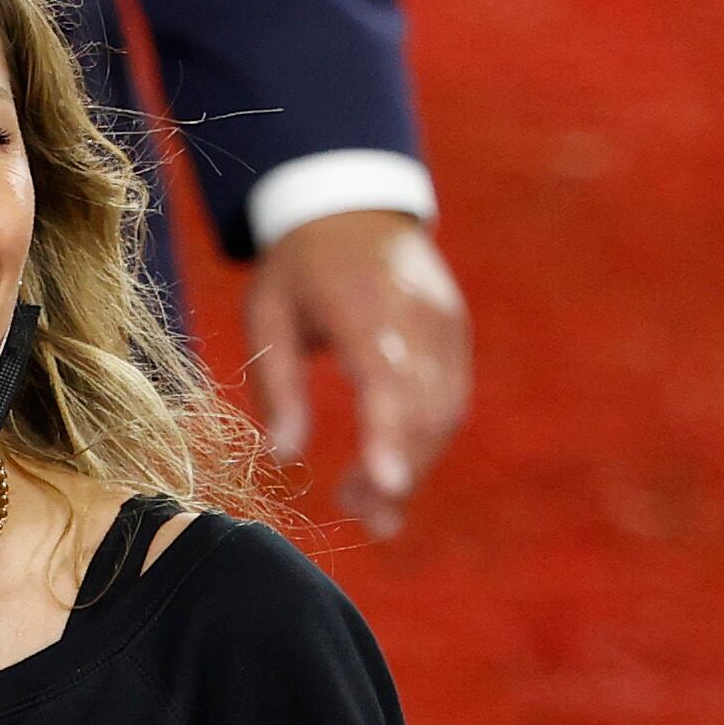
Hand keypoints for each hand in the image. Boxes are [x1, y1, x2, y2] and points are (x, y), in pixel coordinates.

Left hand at [246, 210, 471, 535]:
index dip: (389, 434)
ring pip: (444, 411)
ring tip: (368, 508)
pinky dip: (425, 442)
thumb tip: (283, 458)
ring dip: (413, 466)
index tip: (386, 485)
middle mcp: (417, 313)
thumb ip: (278, 387)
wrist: (354, 207)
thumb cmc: (299, 267)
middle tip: (361, 517)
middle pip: (422, 406)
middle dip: (398, 470)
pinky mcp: (456, 333)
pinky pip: (450, 399)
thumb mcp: (267, 314)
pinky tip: (392, 471)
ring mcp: (446, 322)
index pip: (386, 377)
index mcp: (363, 302)